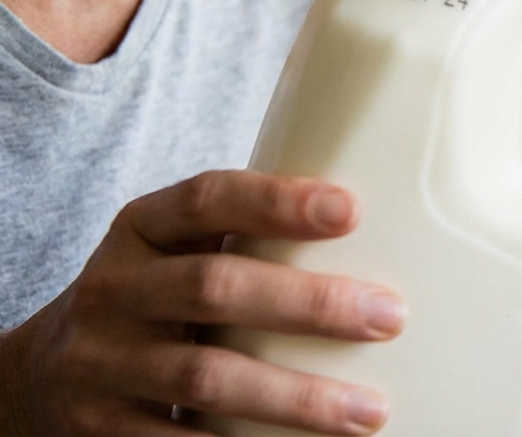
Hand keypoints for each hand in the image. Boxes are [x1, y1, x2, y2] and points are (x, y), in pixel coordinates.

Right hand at [0, 171, 405, 435]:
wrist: (42, 374)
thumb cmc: (155, 298)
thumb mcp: (177, 252)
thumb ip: (247, 240)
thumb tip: (378, 239)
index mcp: (142, 229)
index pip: (208, 198)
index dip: (277, 201)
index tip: (350, 209)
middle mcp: (115, 289)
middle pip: (215, 288)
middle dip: (309, 304)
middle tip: (388, 317)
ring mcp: (101, 362)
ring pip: (204, 378)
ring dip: (294, 397)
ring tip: (366, 411)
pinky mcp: (100, 428)